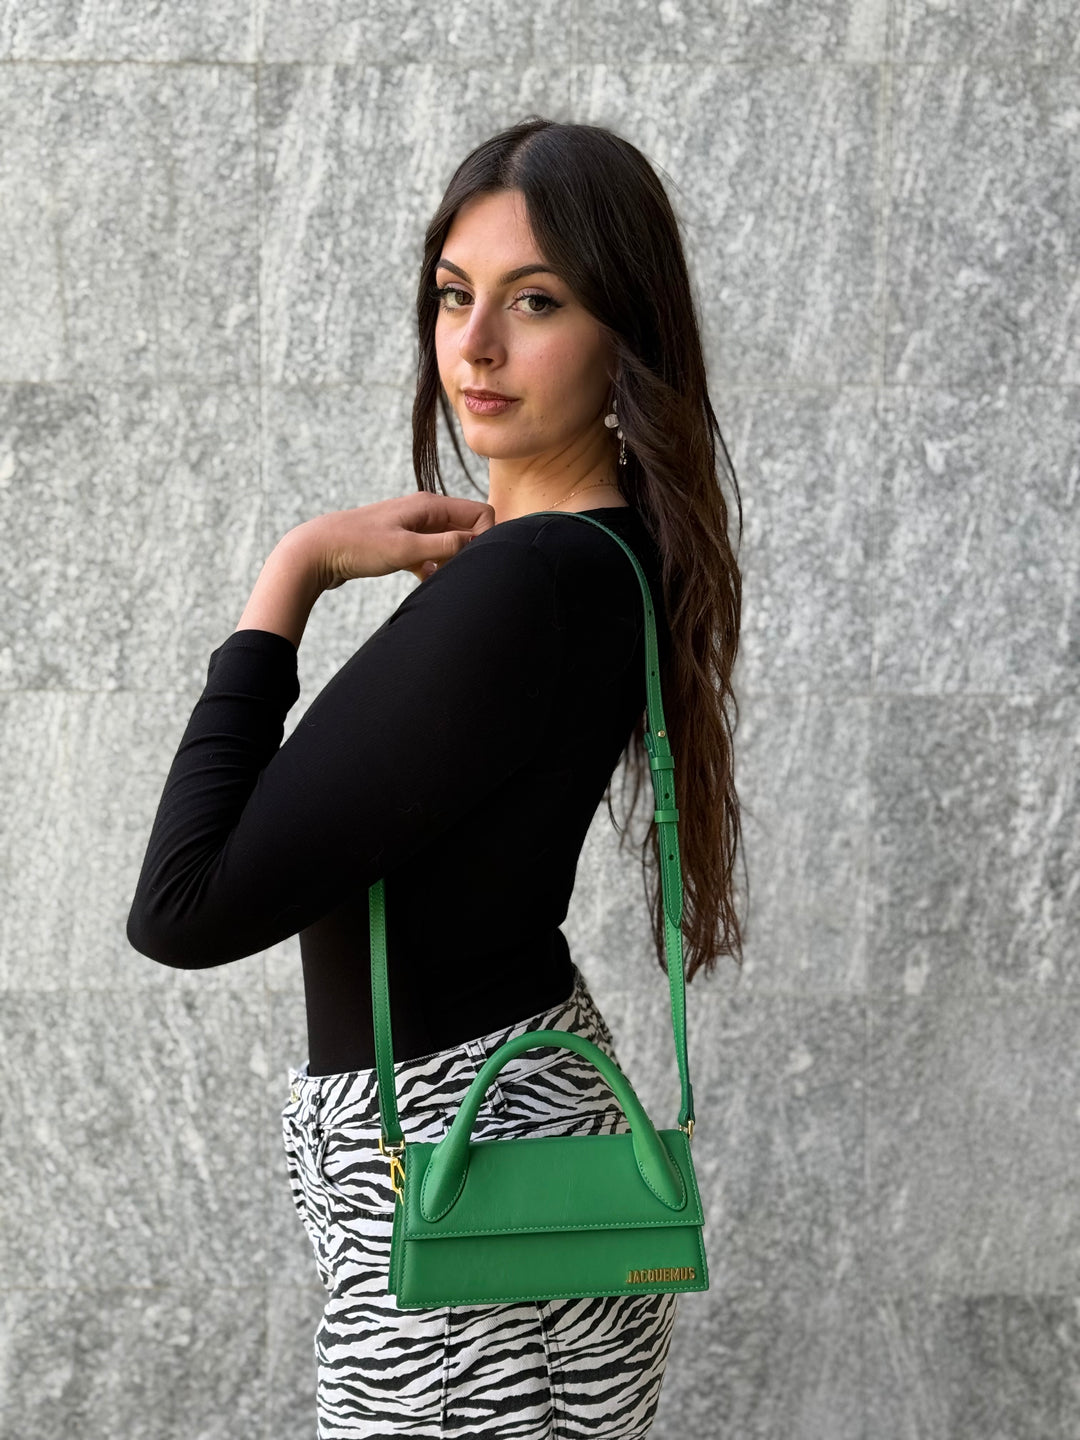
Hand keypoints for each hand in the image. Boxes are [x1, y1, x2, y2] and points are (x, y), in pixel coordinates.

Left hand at [291, 492, 496, 588]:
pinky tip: (424, 581)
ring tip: (441, 579)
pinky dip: (432, 567)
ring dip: (451, 561)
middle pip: (466, 527)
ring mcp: (411, 527)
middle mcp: (423, 511)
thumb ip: (445, 545)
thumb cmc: (357, 546)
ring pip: (448, 542)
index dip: (487, 537)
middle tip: (460, 574)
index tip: (475, 562)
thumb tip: (479, 542)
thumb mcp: (406, 549)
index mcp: (428, 505)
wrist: (314, 551)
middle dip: (470, 550)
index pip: (479, 513)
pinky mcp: (400, 543)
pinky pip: (429, 553)